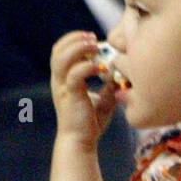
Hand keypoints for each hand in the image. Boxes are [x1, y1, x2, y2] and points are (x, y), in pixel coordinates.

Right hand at [50, 30, 116, 147]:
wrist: (81, 141)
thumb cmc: (91, 121)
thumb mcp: (104, 98)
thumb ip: (110, 83)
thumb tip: (122, 70)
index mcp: (64, 79)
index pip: (60, 50)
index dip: (74, 39)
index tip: (93, 38)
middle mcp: (59, 81)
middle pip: (58, 50)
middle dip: (76, 39)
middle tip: (94, 39)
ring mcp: (62, 88)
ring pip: (61, 59)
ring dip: (79, 48)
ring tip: (95, 47)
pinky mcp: (70, 96)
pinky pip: (74, 75)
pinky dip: (88, 66)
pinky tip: (102, 68)